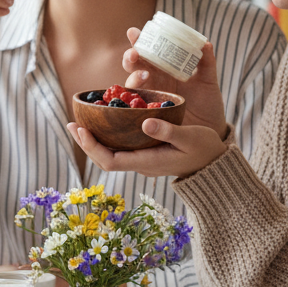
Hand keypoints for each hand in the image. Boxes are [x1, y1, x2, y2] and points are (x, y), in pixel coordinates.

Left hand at [66, 118, 226, 177]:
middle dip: (85, 143)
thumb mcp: (191, 138)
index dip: (92, 147)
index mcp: (148, 162)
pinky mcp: (144, 153)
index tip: (81, 129)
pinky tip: (101, 124)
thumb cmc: (206, 150)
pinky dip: (106, 137)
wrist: (215, 164)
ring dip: (92, 141)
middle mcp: (140, 163)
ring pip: (109, 154)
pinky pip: (118, 147)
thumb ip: (169, 131)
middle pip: (104, 159)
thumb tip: (145, 123)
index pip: (110, 161)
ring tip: (78, 123)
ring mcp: (141, 160)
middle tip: (71, 123)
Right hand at [123, 28, 226, 136]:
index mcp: (163, 69)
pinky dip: (133, 103)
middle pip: (134, 66)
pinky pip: (137, 108)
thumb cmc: (207, 104)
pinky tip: (135, 99)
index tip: (134, 32)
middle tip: (134, 53)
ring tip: (144, 76)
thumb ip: (206, 63)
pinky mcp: (150, 115)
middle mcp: (152, 81)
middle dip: (130, 57)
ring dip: (133, 78)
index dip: (138, 41)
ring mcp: (150, 97)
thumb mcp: (208, 81)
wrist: (210, 129)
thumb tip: (205, 43)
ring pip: (132, 85)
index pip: (147, 52)